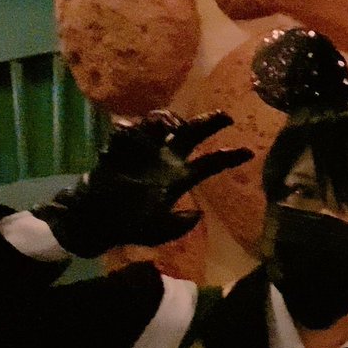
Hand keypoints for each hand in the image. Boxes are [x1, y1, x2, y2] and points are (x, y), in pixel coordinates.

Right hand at [31, 110, 251, 257]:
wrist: (97, 219)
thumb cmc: (131, 225)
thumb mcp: (158, 231)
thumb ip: (178, 225)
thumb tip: (197, 214)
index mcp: (179, 178)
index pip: (210, 164)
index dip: (230, 157)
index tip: (250, 152)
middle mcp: (166, 159)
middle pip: (191, 134)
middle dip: (208, 122)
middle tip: (226, 116)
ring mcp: (144, 150)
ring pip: (161, 124)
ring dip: (165, 120)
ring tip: (166, 128)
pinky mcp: (120, 148)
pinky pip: (125, 131)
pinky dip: (126, 129)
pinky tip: (124, 131)